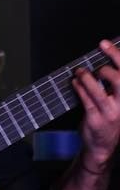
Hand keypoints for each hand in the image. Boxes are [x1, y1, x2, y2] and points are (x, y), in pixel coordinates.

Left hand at [73, 38, 119, 176]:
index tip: (104, 43)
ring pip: (99, 89)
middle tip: (92, 64)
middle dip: (104, 66)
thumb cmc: (109, 118)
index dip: (116, 54)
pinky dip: (79, 88)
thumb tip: (102, 59)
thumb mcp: (117, 99)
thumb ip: (112, 83)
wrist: (103, 145)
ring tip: (80, 72)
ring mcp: (111, 112)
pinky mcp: (97, 119)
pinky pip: (86, 99)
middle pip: (119, 78)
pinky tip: (75, 82)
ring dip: (86, 77)